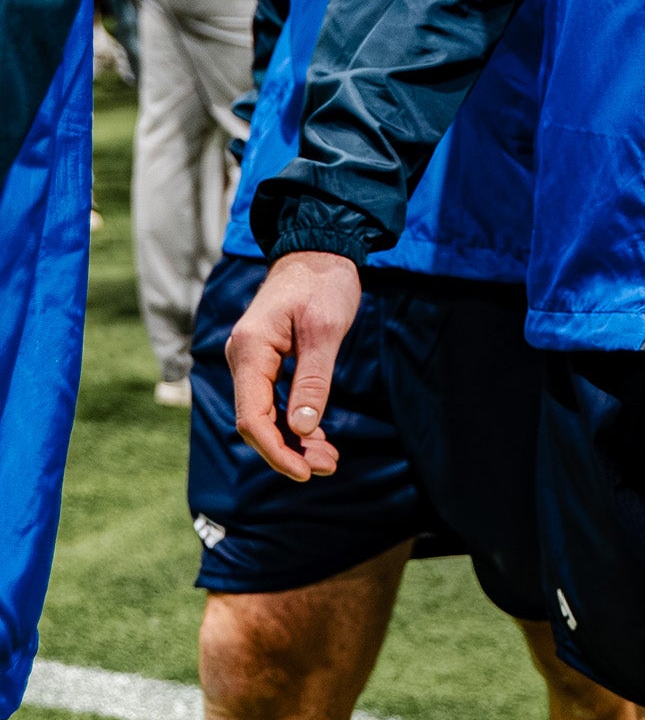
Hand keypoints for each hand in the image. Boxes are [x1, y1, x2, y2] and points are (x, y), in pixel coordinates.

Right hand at [226, 251, 361, 481]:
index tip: (305, 472)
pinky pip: (272, 399)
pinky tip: (316, 435)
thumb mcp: (325, 329)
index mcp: (249, 350)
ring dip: (294, 439)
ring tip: (328, 457)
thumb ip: (312, 379)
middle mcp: (242, 358)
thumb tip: (301, 429)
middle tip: (328, 465)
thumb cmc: (324, 282)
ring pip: (265, 414)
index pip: (252, 418)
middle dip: (289, 450)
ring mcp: (251, 359)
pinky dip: (293, 419)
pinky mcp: (264, 360)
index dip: (277, 450)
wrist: (320, 247)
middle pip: (256, 421)